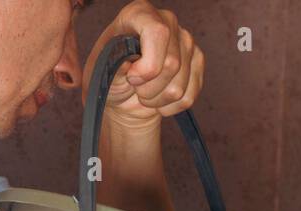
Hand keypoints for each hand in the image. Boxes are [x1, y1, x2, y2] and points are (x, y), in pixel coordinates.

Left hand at [85, 0, 203, 129]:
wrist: (124, 94)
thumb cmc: (112, 75)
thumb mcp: (103, 69)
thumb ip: (114, 66)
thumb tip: (127, 67)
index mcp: (140, 13)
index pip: (158, 33)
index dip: (148, 64)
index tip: (132, 78)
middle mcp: (167, 22)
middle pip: (172, 64)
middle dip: (150, 88)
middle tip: (135, 88)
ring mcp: (186, 42)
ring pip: (179, 86)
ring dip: (158, 100)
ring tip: (146, 94)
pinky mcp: (197, 63)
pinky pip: (188, 97)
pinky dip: (170, 107)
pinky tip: (160, 100)